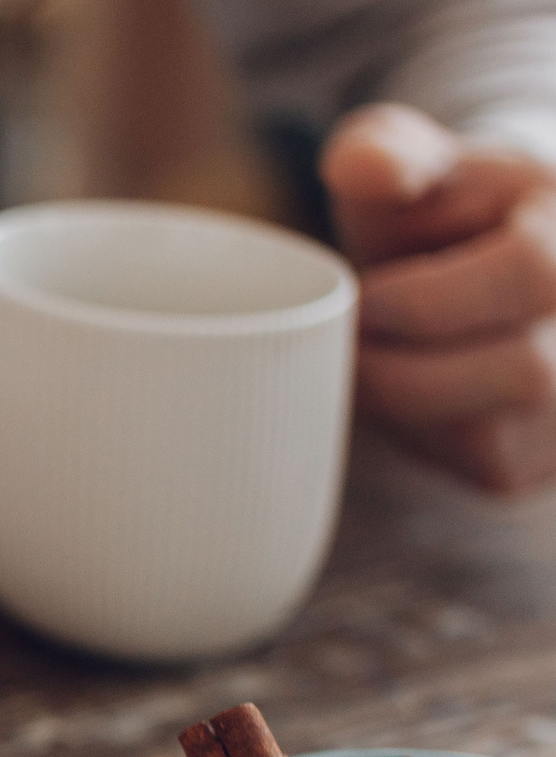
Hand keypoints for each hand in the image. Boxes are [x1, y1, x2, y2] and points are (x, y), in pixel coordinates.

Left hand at [324, 103, 555, 490]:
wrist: (484, 278)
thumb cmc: (441, 215)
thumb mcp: (416, 168)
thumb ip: (386, 155)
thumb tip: (364, 165)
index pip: (535, 272)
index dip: (429, 297)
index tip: (366, 297)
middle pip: (525, 373)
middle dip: (410, 364)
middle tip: (356, 340)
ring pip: (495, 432)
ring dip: (411, 401)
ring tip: (378, 358)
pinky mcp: (544, 456)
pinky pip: (481, 463)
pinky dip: (425, 434)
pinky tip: (415, 390)